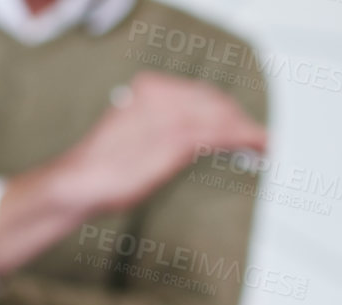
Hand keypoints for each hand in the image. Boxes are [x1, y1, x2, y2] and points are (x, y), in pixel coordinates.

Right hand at [54, 71, 267, 216]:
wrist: (78, 181)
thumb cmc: (98, 167)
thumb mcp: (126, 132)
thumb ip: (151, 124)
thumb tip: (176, 136)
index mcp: (148, 87)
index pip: (196, 93)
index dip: (222, 109)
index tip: (235, 123)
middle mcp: (163, 94)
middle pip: (214, 101)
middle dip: (238, 119)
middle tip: (255, 138)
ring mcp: (172, 115)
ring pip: (224, 117)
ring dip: (248, 130)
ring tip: (263, 145)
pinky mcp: (179, 139)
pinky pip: (224, 133)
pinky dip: (248, 139)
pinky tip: (259, 148)